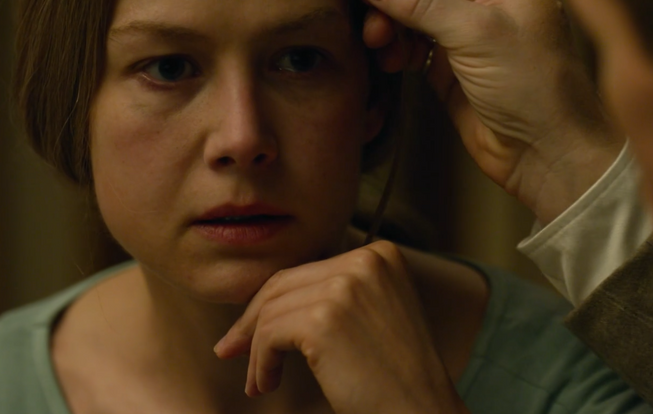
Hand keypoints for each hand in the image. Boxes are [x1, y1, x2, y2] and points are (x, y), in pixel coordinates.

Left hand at [214, 241, 466, 413]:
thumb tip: (267, 300)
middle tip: (231, 350)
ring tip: (260, 380)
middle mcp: (365, 261)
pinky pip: (269, 336)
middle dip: (253, 321)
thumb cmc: (397, 375)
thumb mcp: (375, 313)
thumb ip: (337, 293)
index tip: (250, 330)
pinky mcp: (323, 320)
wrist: (420, 410)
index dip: (274, 301)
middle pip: (284, 285)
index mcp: (381, 254)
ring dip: (257, 350)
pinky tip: (267, 383)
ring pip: (272, 312)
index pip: (308, 270)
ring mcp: (345, 288)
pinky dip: (261, 363)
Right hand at [359, 0, 622, 222]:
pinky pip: (408, 38)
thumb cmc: (537, 88)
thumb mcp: (478, 34)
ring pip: (410, 0)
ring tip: (377, 43)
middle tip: (370, 2)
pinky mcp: (448, 63)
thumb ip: (421, 2)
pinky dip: (392, 44)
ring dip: (387, 15)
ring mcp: (465, 27)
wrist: (548, 155)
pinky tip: (387, 62)